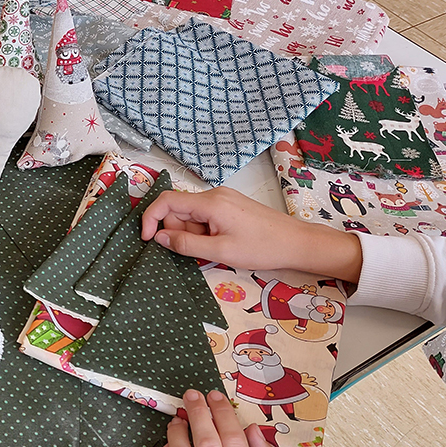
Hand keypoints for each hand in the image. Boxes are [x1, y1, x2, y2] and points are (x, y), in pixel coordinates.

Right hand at [140, 188, 362, 282]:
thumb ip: (186, 244)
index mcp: (210, 202)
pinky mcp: (230, 207)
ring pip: (191, 215)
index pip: (166, 201)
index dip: (150, 218)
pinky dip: (203, 232)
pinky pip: (204, 217)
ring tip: (215, 248)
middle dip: (177, 231)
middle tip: (196, 251)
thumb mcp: (220, 251)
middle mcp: (214, 194)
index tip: (148, 240)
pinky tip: (219, 243)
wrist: (297, 243)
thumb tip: (159, 238)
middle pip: (178, 210)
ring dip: (192, 234)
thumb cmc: (262, 248)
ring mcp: (223, 199)